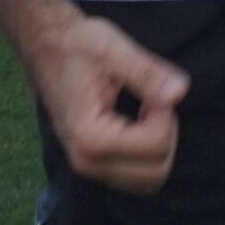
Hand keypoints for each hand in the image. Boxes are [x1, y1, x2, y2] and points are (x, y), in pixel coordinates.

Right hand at [33, 10, 190, 194]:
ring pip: (148, 180)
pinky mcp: (91, 163)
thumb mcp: (115, 51)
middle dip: (164, 135)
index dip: (164, 113)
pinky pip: (135, 174)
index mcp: (90, 138)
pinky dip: (146, 153)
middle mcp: (86, 162)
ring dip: (157, 146)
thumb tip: (179, 92)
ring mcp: (87, 166)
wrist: (45, 45)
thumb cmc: (78, 44)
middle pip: (156, 173)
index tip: (149, 90)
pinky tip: (136, 122)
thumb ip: (148, 74)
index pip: (157, 145)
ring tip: (143, 112)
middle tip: (149, 103)